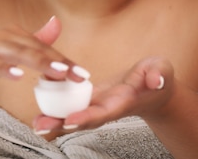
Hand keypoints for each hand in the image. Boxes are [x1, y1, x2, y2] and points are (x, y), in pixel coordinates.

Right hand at [0, 16, 82, 93]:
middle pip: (36, 49)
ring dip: (39, 62)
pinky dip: (5, 68)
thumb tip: (57, 22)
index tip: (83, 75)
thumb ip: (33, 40)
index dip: (65, 62)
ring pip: (18, 54)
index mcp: (15, 35)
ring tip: (58, 72)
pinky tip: (17, 76)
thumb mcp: (8, 50)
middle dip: (59, 62)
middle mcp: (4, 36)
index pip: (45, 49)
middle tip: (78, 75)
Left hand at [34, 57, 173, 132]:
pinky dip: (57, 110)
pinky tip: (39, 113)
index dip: (87, 116)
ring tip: (35, 124)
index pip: (104, 111)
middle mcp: (109, 108)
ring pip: (75, 115)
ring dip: (55, 121)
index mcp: (124, 101)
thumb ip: (159, 74)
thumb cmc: (159, 76)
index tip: (70, 120)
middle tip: (40, 126)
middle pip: (84, 119)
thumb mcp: (162, 70)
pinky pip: (73, 106)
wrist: (155, 89)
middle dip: (62, 124)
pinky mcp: (93, 100)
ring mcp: (99, 106)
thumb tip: (155, 80)